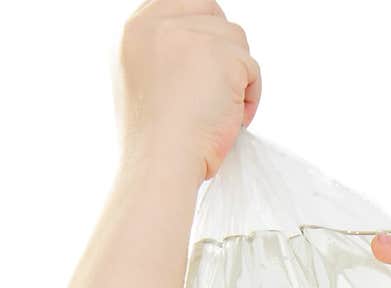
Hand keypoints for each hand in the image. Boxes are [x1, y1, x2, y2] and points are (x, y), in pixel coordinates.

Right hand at [114, 0, 261, 183]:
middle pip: (212, 15)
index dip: (203, 32)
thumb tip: (196, 52)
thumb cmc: (153, 142)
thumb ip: (161, 56)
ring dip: (236, 77)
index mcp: (134, 30)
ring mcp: (190, 36)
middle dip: (223, 51)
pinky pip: (251, 67)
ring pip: (235, 39)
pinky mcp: (221, 55)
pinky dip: (249, 96)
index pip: (181, 3)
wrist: (159, 164)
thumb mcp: (141, 85)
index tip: (210, 64)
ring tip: (219, 113)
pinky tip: (231, 120)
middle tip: (217, 92)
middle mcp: (158, 24)